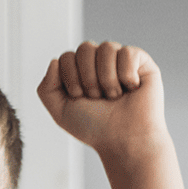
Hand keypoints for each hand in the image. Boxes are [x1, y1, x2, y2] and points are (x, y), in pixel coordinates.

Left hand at [37, 42, 167, 166]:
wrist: (124, 141)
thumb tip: (54, 60)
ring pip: (106, 47)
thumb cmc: (95, 128)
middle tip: (98, 99)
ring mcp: (120, 60)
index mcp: (81, 71)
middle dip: (88, 79)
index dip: (71, 79)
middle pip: (85, 48)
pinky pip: (127, 52)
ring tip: (115, 97)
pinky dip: (126, 74)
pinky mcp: (141, 61)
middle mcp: (100, 62)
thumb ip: (46, 89)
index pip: (66, 57)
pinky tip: (131, 88)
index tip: (81, 99)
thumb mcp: (61, 113)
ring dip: (107, 79)